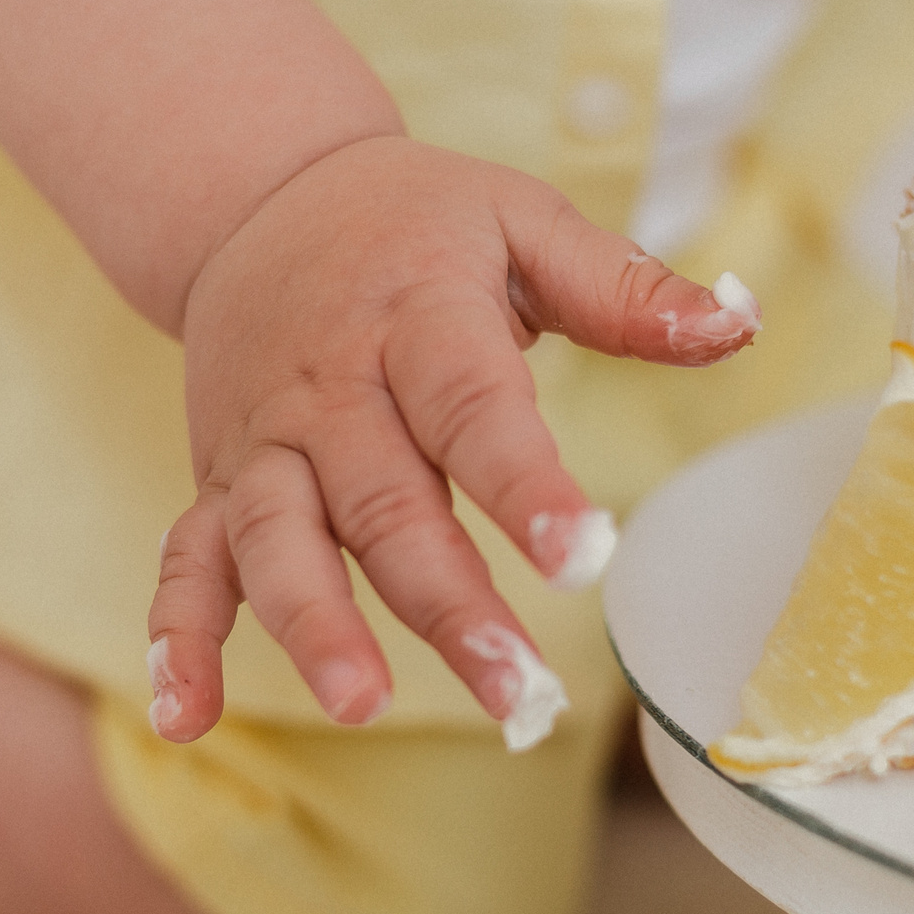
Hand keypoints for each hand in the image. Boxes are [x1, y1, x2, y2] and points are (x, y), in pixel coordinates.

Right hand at [146, 135, 760, 742]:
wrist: (262, 196)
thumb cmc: (419, 224)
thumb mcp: (523, 223)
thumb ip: (626, 287)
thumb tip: (735, 327)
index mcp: (417, 316)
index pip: (473, 407)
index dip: (526, 485)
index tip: (586, 556)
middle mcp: (331, 387)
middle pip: (385, 504)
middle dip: (448, 604)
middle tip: (517, 691)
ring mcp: (266, 442)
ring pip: (281, 541)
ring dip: (316, 626)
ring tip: (362, 706)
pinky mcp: (219, 481)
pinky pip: (185, 561)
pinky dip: (177, 637)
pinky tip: (189, 717)